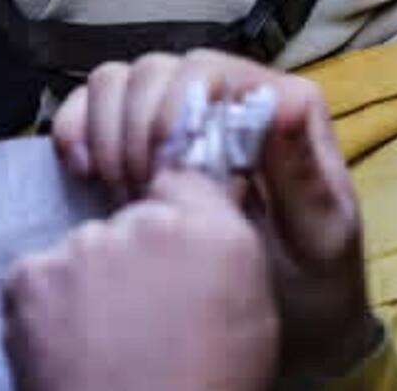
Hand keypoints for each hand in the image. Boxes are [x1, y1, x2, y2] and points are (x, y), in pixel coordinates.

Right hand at [50, 50, 378, 383]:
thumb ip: (301, 171)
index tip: (169, 170)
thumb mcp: (321, 235)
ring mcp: (173, 115)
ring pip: (115, 82)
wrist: (287, 325)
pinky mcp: (131, 137)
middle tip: (144, 193)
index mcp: (275, 105)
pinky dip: (75, 130)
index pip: (208, 70)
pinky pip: (86, 105)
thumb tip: (283, 102)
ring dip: (107, 135)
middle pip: (154, 72)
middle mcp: (222, 97)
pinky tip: (86, 173)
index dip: (176, 110)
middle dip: (137, 132)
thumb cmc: (313, 282)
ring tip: (125, 194)